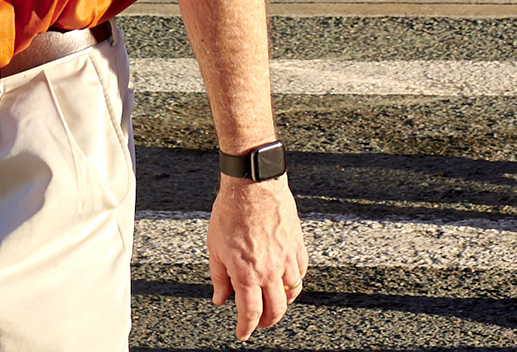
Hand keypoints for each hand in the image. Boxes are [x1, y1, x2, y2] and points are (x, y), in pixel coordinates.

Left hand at [208, 175, 303, 339]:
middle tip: (258, 322)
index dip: (246, 327)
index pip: (250, 312)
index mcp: (246, 272)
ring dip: (282, 302)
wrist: (253, 184)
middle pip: (275, 309)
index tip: (243, 332)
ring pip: (292, 292)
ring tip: (273, 302)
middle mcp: (269, 269)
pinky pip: (301, 272)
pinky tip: (287, 280)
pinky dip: (295, 281)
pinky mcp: (297, 244)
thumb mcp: (215, 247)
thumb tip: (220, 298)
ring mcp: (286, 258)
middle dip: (266, 321)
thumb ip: (218, 277)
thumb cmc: (231, 210)